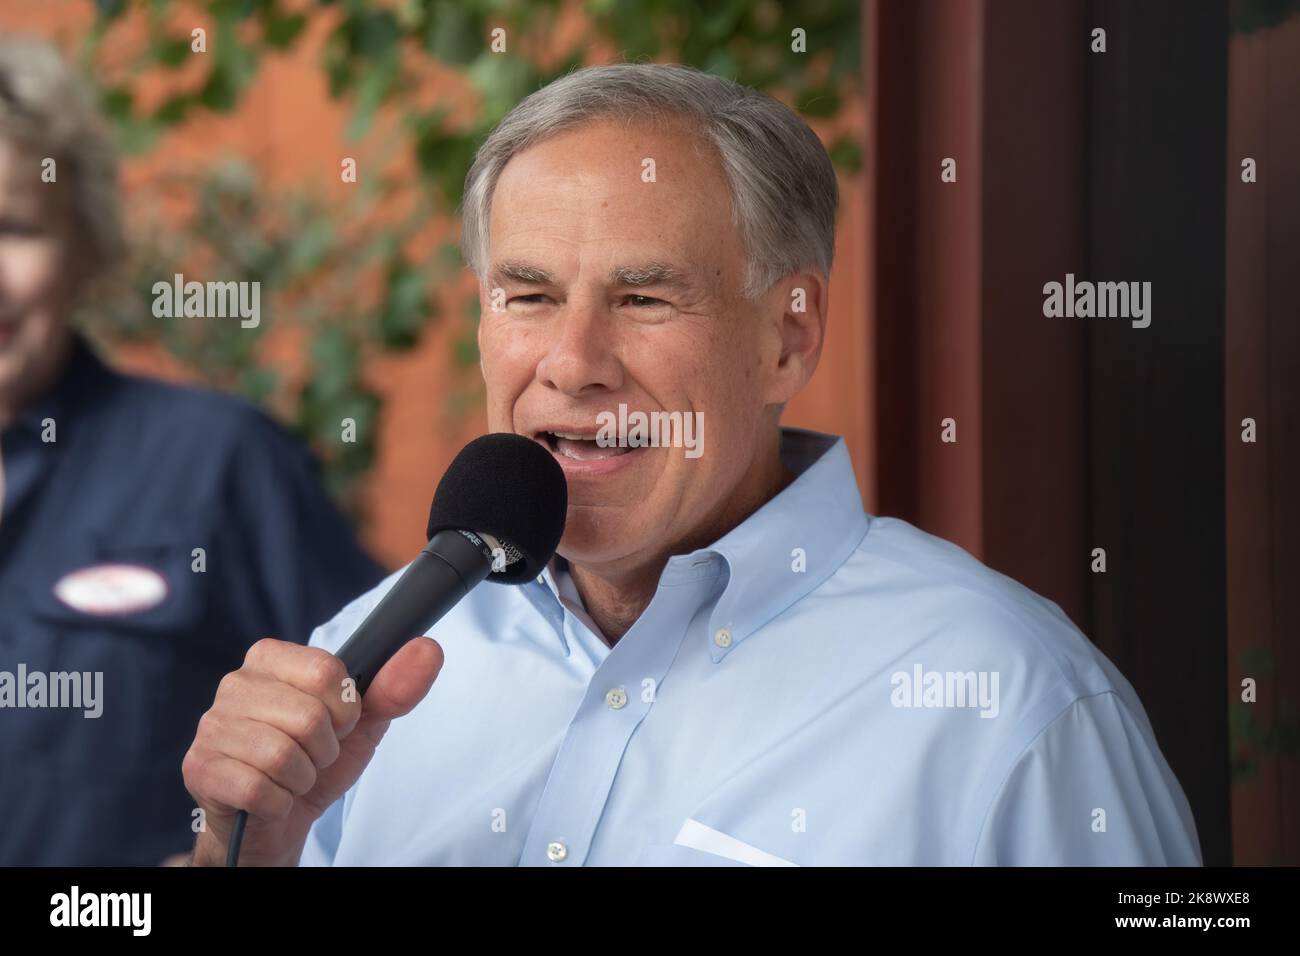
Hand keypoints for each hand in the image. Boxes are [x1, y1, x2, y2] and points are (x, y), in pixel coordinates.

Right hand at [183, 636, 442, 865]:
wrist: (279, 817)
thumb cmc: (317, 759)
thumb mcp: (362, 722)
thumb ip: (395, 686)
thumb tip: (428, 649)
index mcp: (271, 658)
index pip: (326, 671)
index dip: (345, 709)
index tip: (339, 723)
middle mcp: (234, 684)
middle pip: (308, 717)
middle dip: (325, 750)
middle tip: (313, 756)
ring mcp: (211, 727)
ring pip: (282, 755)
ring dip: (303, 777)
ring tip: (293, 775)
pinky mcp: (200, 769)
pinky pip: (259, 788)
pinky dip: (279, 801)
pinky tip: (271, 796)